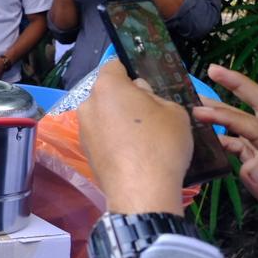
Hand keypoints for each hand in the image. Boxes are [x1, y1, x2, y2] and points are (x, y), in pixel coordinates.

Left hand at [79, 59, 190, 214]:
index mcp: (107, 86)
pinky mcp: (86, 152)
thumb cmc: (160, 143)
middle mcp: (88, 104)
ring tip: (145, 136)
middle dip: (127, 98)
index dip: (131, 70)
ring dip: (120, 120)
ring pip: (105, 116)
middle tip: (151, 112)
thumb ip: (155, 95)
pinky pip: (103, 136)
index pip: (115, 65)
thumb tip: (140, 91)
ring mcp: (84, 130)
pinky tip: (135, 152)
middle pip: (109, 93)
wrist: (142, 192)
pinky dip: (116, 139)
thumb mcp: (173, 111)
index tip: (145, 81)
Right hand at [193, 65, 257, 257]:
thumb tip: (248, 164)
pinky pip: (245, 146)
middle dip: (240, 86)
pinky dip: (226, 137)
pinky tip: (210, 139)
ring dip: (229, 109)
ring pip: (251, 124)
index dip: (229, 117)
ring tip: (200, 100)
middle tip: (213, 70)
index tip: (201, 112)